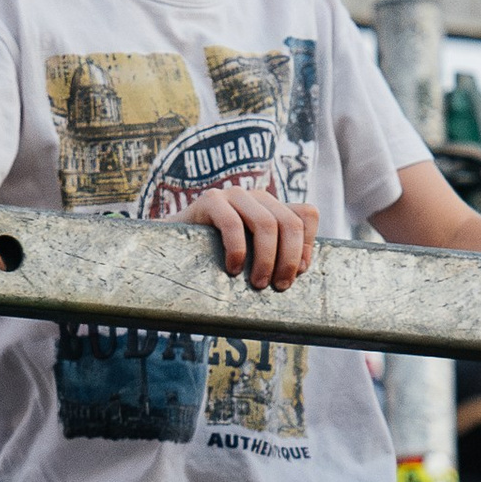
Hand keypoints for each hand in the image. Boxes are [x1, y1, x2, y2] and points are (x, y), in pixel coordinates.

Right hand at [182, 182, 318, 288]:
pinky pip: (232, 224)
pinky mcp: (209, 200)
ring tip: (258, 283)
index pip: (307, 214)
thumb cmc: (216, 258)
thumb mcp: (253, 255)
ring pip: (266, 224)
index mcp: (272, 207)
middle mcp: (257, 196)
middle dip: (289, 259)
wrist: (171, 247)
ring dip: (267, 259)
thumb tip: (302, 270)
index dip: (309, 244)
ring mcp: (233, 195)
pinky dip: (237, 250)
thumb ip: (276, 255)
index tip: (300, 272)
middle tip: (279, 286)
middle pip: (290, 222)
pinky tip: (233, 269)